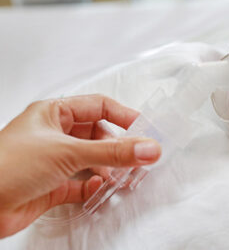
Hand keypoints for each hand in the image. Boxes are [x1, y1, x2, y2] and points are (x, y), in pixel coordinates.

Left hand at [0, 94, 160, 237]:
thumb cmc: (6, 167)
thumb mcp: (68, 152)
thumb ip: (113, 152)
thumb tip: (148, 148)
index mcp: (53, 114)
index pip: (99, 106)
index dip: (123, 116)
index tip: (144, 129)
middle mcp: (54, 135)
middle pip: (99, 135)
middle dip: (118, 147)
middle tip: (138, 156)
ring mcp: (53, 161)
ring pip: (93, 160)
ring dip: (109, 169)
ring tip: (122, 176)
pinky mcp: (52, 185)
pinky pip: (82, 183)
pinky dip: (93, 187)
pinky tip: (97, 189)